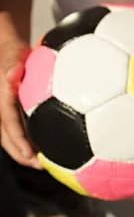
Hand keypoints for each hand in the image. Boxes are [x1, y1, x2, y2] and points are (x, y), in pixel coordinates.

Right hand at [0, 39, 38, 167]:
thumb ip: (12, 64)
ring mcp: (5, 111)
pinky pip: (20, 129)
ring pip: (12, 137)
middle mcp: (1, 108)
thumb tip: (11, 75)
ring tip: (44, 164)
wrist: (8, 49)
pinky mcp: (14, 111)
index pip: (8, 123)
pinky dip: (31, 141)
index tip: (30, 155)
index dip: (18, 140)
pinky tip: (47, 149)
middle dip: (21, 154)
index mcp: (1, 99)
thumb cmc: (13, 51)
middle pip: (7, 137)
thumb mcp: (12, 54)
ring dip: (25, 152)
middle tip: (40, 167)